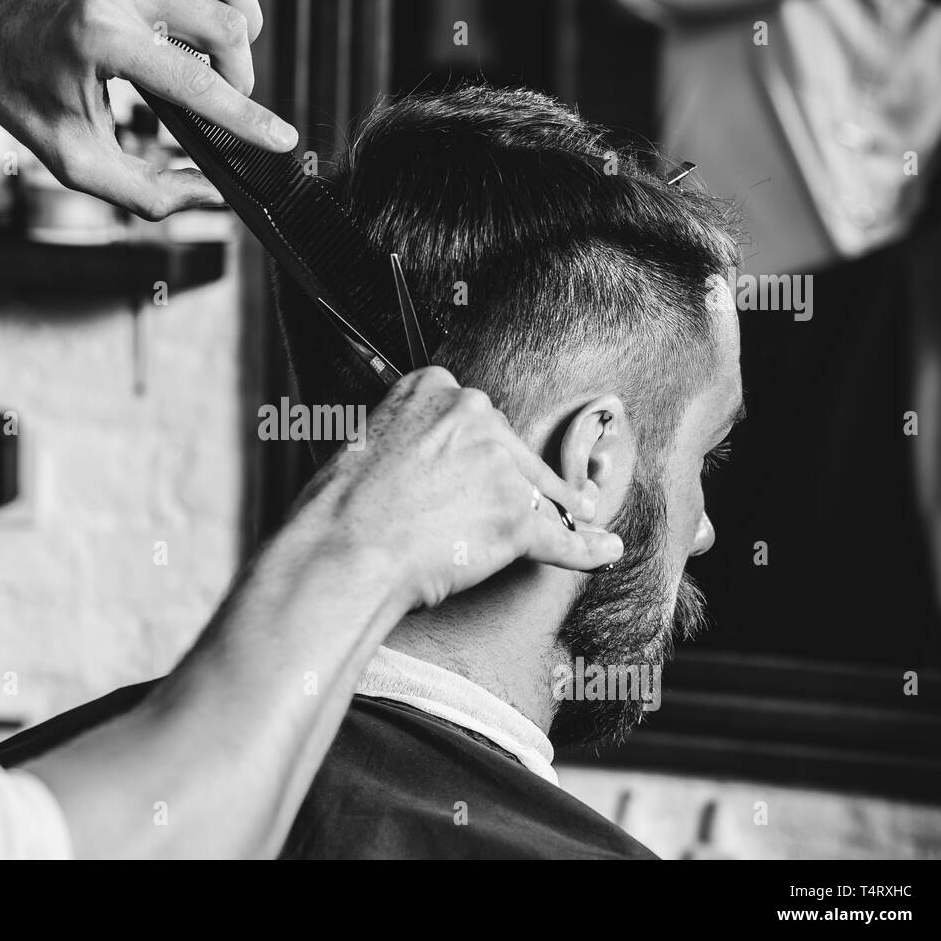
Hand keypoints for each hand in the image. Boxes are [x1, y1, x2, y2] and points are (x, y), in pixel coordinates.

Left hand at [0, 0, 294, 217]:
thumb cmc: (23, 102)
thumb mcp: (78, 163)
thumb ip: (147, 192)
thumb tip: (210, 194)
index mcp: (100, 41)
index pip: (195, 80)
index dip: (246, 116)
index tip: (282, 138)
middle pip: (225, 24)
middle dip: (240, 75)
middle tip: (224, 104)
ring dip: (237, 32)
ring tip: (220, 65)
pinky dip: (219, 2)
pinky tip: (201, 31)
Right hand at [289, 367, 624, 610]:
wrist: (340, 554)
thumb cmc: (336, 510)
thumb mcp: (363, 442)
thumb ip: (408, 438)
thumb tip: (425, 463)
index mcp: (433, 387)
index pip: (477, 420)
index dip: (478, 455)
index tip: (471, 474)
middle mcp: (473, 414)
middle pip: (513, 453)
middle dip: (507, 484)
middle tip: (472, 518)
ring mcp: (500, 466)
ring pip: (537, 493)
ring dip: (545, 515)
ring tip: (552, 528)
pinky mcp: (517, 518)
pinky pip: (562, 538)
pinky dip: (585, 549)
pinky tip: (603, 549)